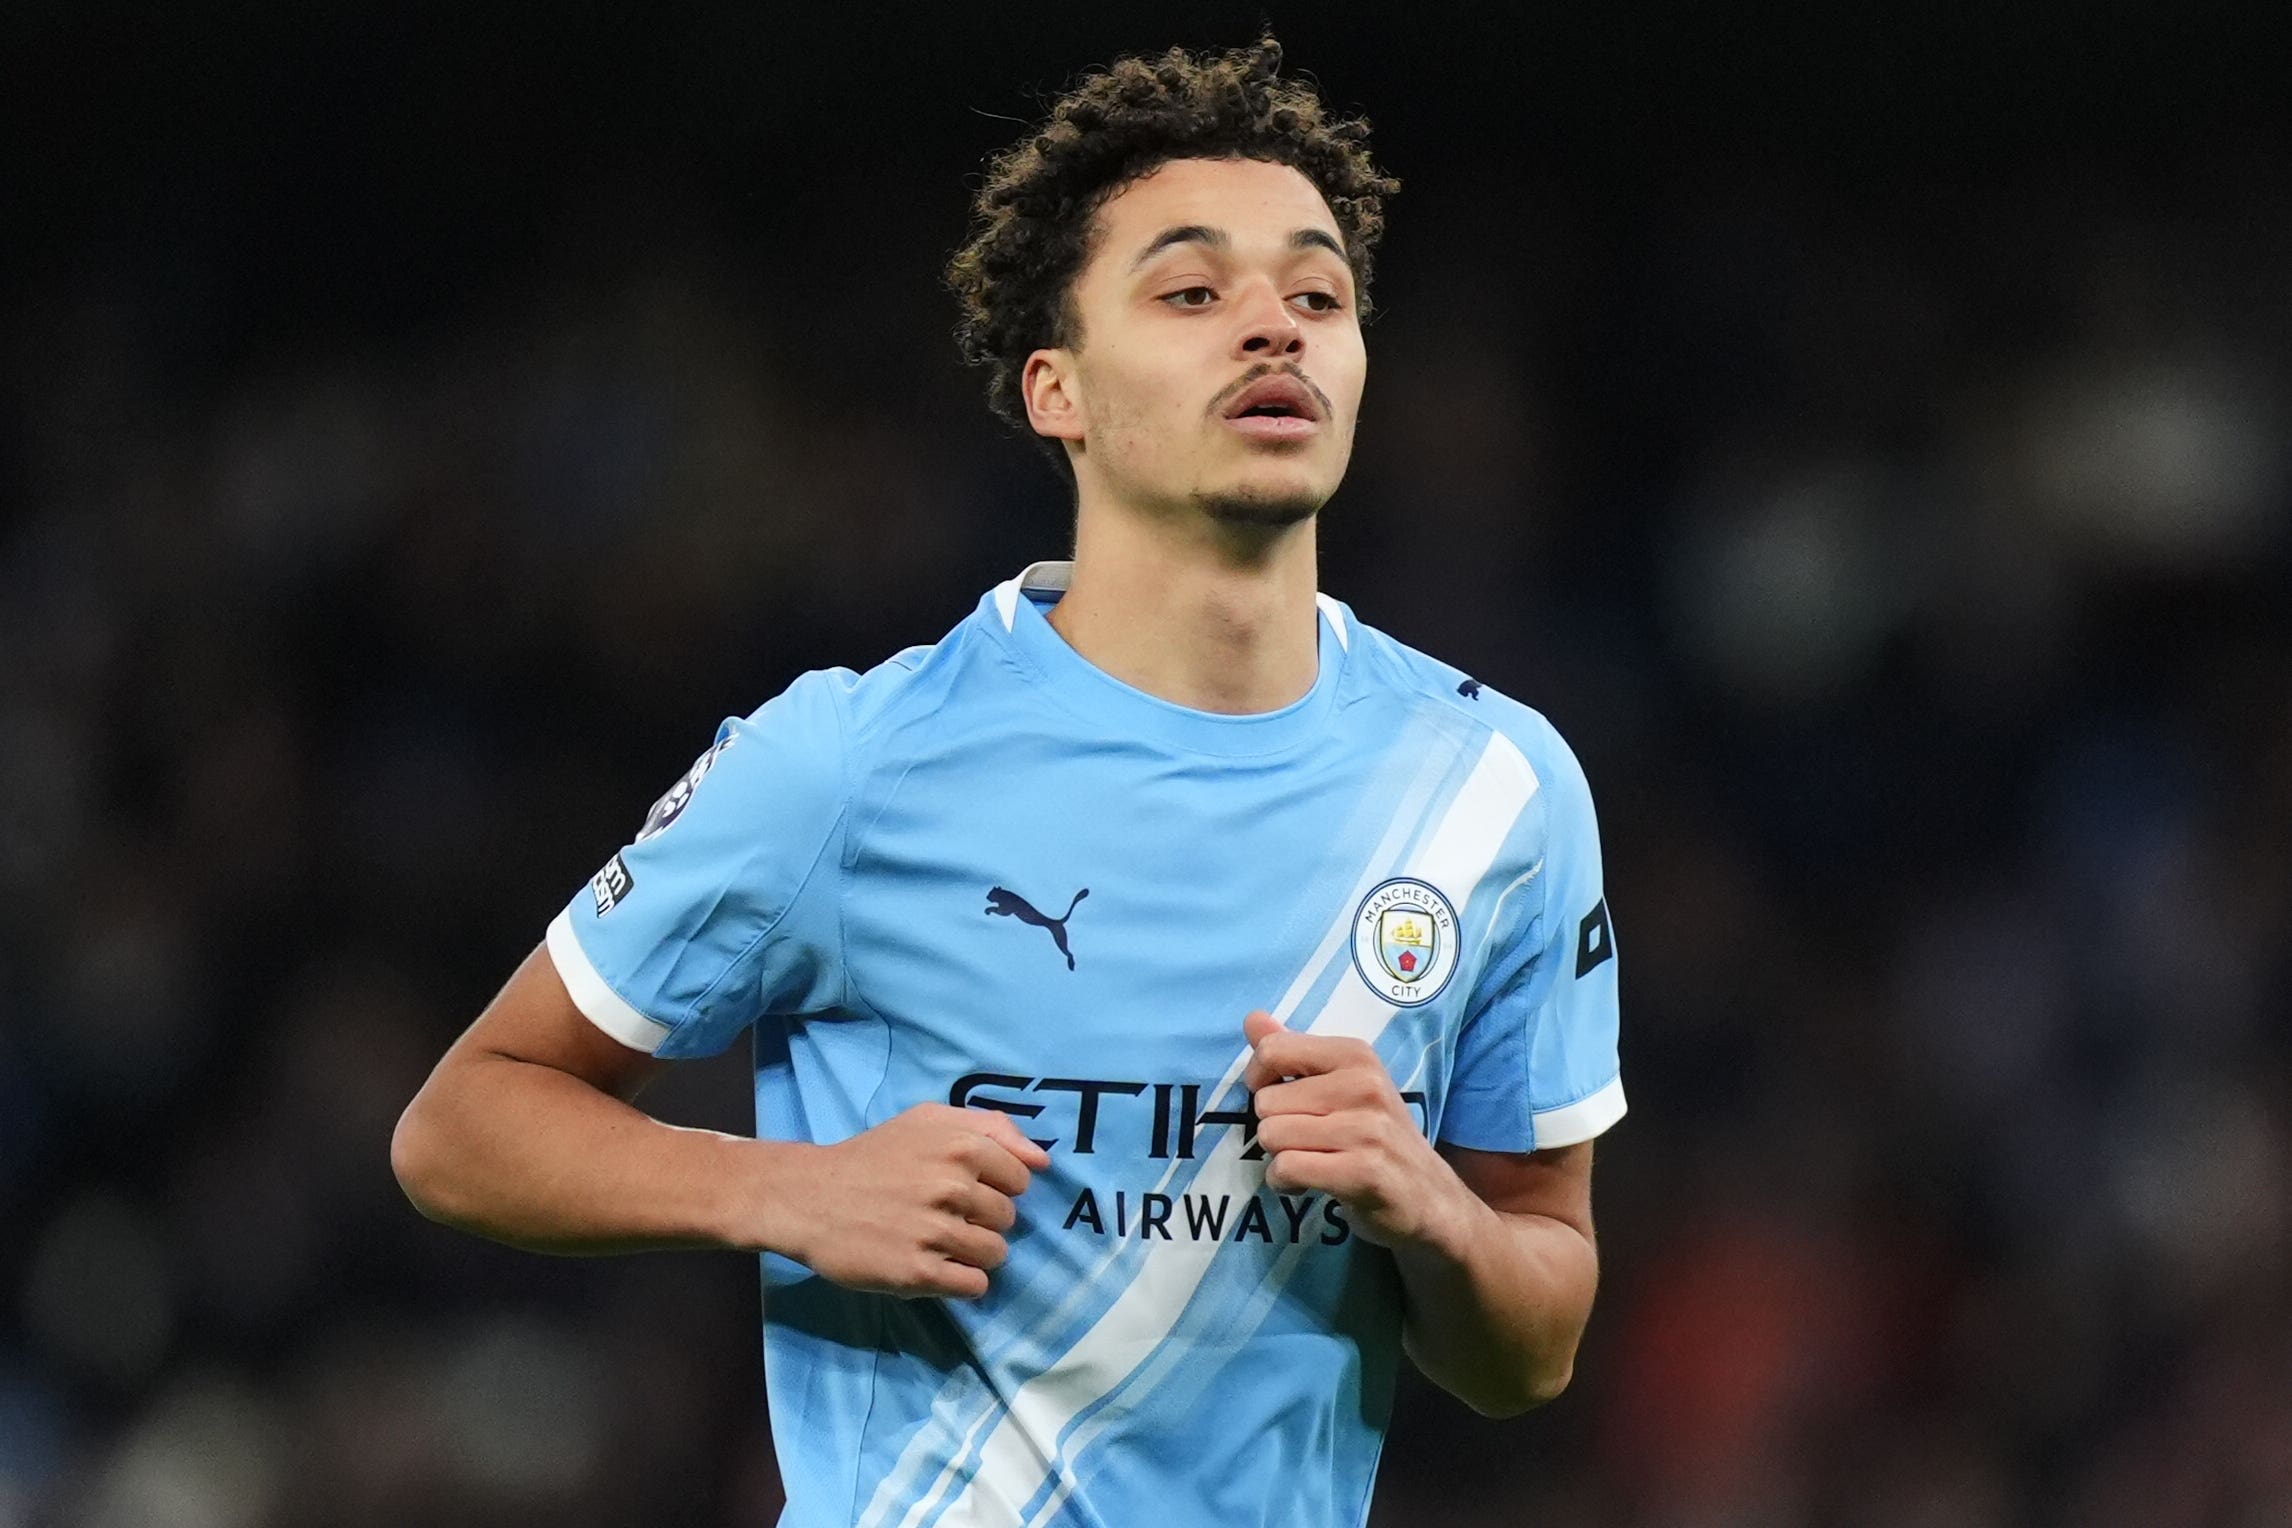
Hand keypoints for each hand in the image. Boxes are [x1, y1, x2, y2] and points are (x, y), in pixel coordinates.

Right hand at [790, 1104, 1050, 1298]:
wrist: (809, 1197)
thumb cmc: (875, 1156)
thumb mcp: (928, 1120)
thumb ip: (990, 1128)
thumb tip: (1042, 1160)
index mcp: (961, 1146)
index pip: (1021, 1179)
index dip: (997, 1186)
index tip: (966, 1189)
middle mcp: (952, 1187)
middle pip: (1008, 1219)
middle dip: (983, 1219)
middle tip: (944, 1215)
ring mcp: (934, 1232)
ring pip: (995, 1254)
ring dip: (974, 1253)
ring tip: (939, 1242)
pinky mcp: (917, 1273)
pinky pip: (973, 1286)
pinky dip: (961, 1281)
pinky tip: (935, 1266)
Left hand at [1243, 1009, 1467, 1249]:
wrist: (1429, 1198)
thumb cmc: (1377, 1138)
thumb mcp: (1341, 1085)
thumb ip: (1293, 1052)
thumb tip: (1253, 1018)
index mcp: (1356, 1055)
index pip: (1274, 1050)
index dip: (1260, 1080)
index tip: (1279, 1099)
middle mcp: (1364, 1085)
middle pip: (1267, 1102)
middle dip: (1276, 1128)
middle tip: (1309, 1142)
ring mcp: (1366, 1129)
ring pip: (1272, 1136)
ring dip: (1280, 1158)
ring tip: (1312, 1162)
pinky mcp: (1363, 1172)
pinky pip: (1287, 1168)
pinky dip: (1285, 1183)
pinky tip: (1307, 1185)